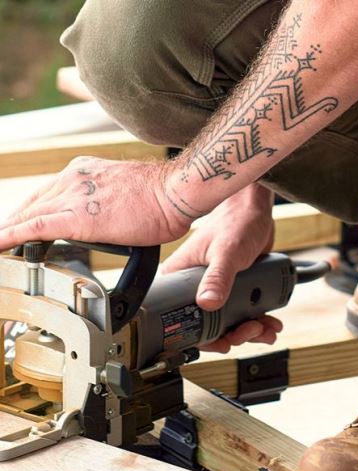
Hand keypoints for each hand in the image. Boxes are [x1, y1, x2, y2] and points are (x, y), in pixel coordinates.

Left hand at [0, 157, 195, 249]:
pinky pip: (33, 228)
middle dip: (15, 223)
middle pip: (32, 204)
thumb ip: (115, 204)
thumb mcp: (131, 194)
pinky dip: (10, 237)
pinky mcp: (76, 218)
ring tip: (0, 245)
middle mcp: (74, 179)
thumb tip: (120, 220)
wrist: (174, 193)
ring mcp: (73, 196)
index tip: (23, 225)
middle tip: (4, 239)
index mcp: (86, 172)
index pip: (49, 193)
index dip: (32, 212)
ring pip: (28, 215)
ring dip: (9, 232)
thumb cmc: (165, 197)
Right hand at [161, 183, 281, 353]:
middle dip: (236, 334)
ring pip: (231, 321)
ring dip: (251, 330)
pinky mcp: (235, 287)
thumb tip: (207, 302)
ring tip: (267, 328)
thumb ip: (218, 278)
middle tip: (253, 330)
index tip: (225, 342)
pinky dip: (259, 320)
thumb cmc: (235, 221)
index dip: (205, 336)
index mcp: (181, 278)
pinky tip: (271, 322)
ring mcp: (217, 288)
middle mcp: (196, 286)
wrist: (256, 211)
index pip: (184, 318)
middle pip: (211, 325)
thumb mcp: (226, 253)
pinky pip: (245, 312)